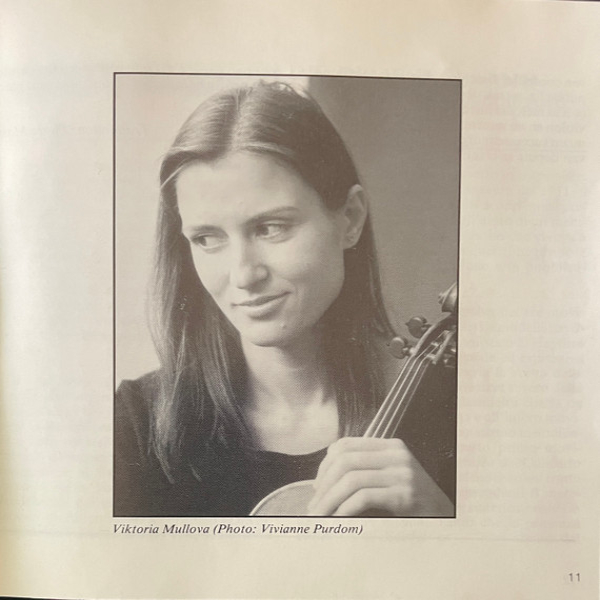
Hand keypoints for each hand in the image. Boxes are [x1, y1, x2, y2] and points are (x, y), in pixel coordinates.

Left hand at [307, 437, 453, 516]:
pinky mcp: (406, 495)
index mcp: (390, 446)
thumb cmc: (411, 504)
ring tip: (320, 516)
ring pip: (351, 479)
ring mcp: (403, 473)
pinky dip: (345, 509)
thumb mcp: (388, 479)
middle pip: (345, 461)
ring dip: (330, 500)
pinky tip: (338, 520)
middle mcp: (397, 455)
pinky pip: (364, 497)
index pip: (345, 445)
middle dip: (324, 485)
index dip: (324, 465)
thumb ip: (365, 471)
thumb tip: (322, 481)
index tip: (316, 487)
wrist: (448, 521)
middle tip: (314, 506)